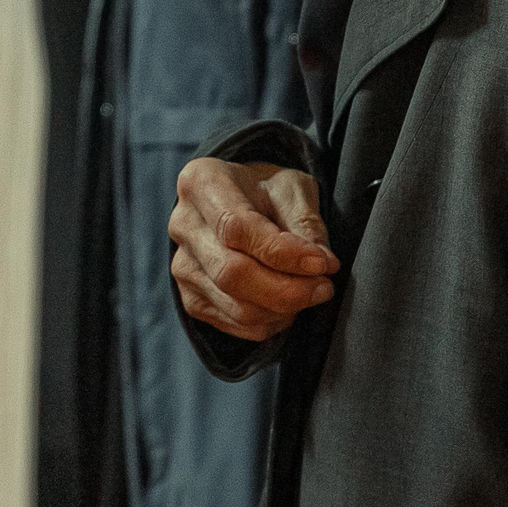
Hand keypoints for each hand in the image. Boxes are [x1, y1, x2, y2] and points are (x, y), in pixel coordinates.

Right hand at [169, 156, 337, 343]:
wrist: (240, 203)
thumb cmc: (266, 191)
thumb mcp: (292, 187)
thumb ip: (306, 222)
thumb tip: (322, 264)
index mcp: (202, 183)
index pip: (236, 228)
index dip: (283, 253)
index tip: (322, 263)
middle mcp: (184, 225)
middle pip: (231, 273)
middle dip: (286, 289)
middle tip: (324, 287)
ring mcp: (183, 265)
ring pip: (235, 305)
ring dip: (283, 309)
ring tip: (311, 292)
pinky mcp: (191, 297)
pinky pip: (234, 323)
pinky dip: (270, 322)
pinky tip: (287, 304)